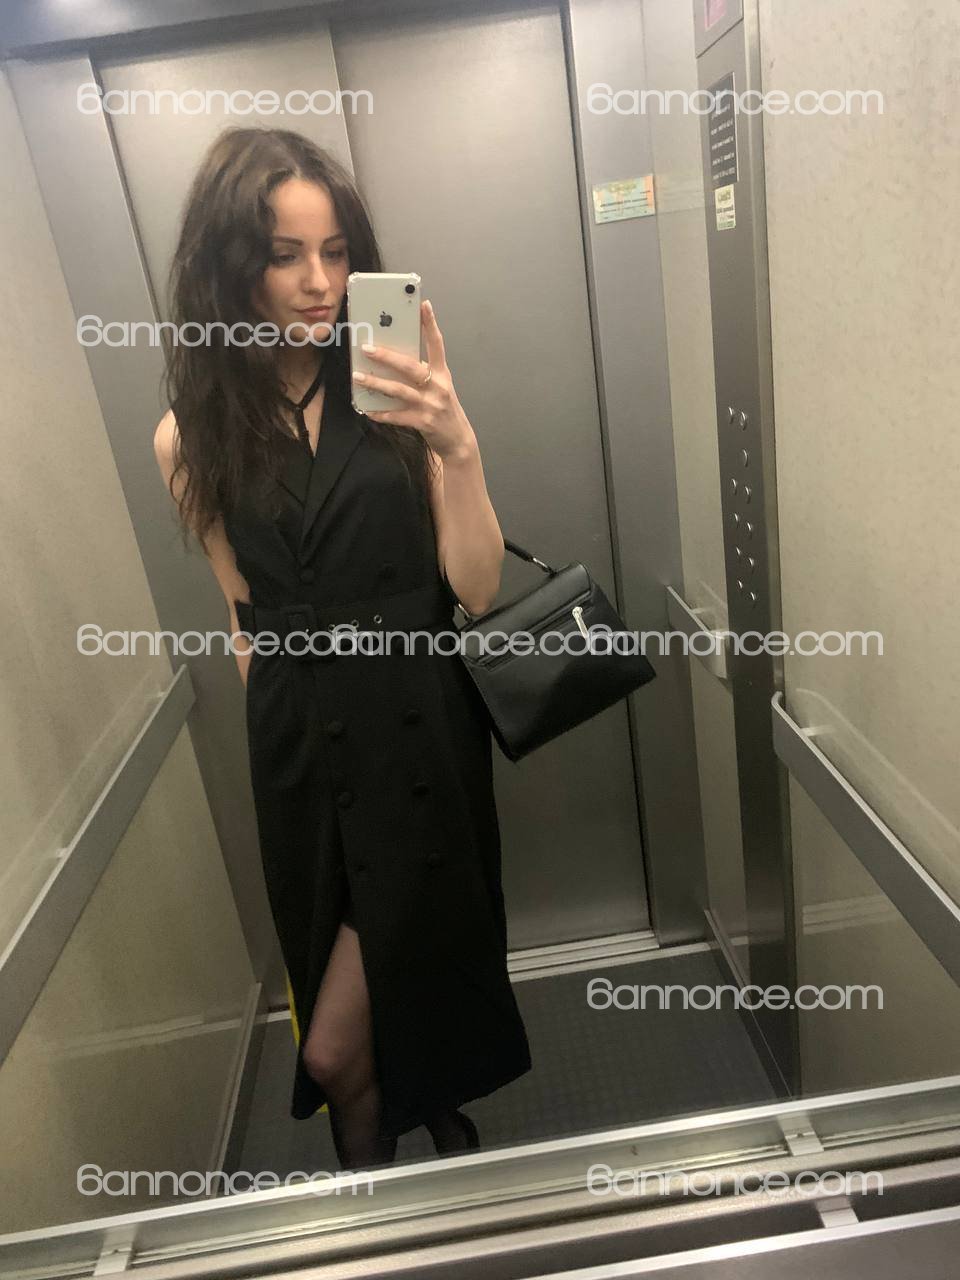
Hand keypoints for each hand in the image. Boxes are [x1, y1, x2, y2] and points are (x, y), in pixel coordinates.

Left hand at [351, 299, 476, 459]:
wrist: (458, 440)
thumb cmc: (443, 409)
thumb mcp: (439, 386)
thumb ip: (423, 372)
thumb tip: (394, 359)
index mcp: (442, 373)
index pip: (437, 343)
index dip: (431, 323)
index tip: (423, 304)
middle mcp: (438, 386)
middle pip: (410, 366)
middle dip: (386, 356)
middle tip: (367, 348)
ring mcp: (430, 404)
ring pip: (399, 390)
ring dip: (376, 383)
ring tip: (358, 376)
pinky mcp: (423, 422)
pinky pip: (397, 416)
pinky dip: (381, 413)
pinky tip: (368, 410)